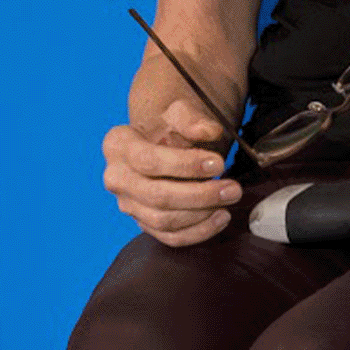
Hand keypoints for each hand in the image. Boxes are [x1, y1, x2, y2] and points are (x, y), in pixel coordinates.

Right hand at [104, 86, 240, 245]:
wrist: (162, 143)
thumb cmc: (168, 127)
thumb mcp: (178, 112)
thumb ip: (191, 118)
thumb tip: (209, 131)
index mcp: (118, 145)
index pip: (148, 160)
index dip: (185, 165)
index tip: (218, 163)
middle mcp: (117, 178)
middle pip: (156, 195)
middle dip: (200, 195)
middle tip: (232, 188)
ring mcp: (128, 204)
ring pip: (163, 221)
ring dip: (202, 215)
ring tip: (230, 199)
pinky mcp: (144, 223)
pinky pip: (170, 237)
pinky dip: (198, 232)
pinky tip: (220, 217)